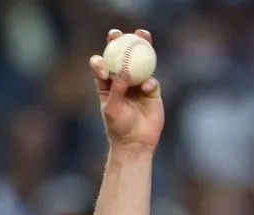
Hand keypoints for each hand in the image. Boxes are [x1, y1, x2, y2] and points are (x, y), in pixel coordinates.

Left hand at [90, 29, 163, 153]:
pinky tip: (147, 86)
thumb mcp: (112, 108)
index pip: (102, 67)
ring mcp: (137, 86)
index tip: (103, 60)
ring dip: (141, 48)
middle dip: (120, 43)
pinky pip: (152, 81)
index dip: (101, 59)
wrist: (135, 142)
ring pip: (140, 64)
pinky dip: (150, 82)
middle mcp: (121, 82)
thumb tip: (124, 70)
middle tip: (120, 33)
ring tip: (143, 35)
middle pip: (121, 58)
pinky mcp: (152, 92)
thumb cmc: (118, 127)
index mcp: (106, 86)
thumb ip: (116, 89)